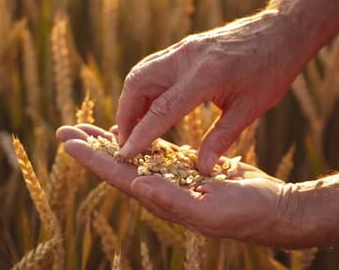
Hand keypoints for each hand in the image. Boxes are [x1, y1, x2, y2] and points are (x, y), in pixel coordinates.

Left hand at [57, 124, 300, 245]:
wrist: (271, 208)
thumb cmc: (246, 214)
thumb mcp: (210, 211)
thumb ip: (172, 201)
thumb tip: (136, 186)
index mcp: (161, 198)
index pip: (118, 176)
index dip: (92, 158)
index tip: (68, 141)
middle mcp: (161, 189)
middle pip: (118, 164)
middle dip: (92, 146)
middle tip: (67, 128)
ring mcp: (173, 178)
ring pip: (135, 155)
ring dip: (112, 140)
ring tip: (90, 125)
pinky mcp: (187, 168)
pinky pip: (157, 152)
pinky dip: (141, 139)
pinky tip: (132, 130)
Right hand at [117, 10, 305, 173]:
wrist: (281, 31)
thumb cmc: (272, 70)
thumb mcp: (250, 109)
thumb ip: (222, 138)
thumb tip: (202, 168)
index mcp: (205, 76)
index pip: (160, 110)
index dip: (140, 135)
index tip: (125, 155)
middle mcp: (186, 58)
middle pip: (137, 84)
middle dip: (125, 115)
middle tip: (125, 142)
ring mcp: (183, 49)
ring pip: (141, 74)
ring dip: (131, 102)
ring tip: (134, 129)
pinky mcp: (184, 47)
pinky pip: (153, 69)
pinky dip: (145, 91)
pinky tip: (151, 109)